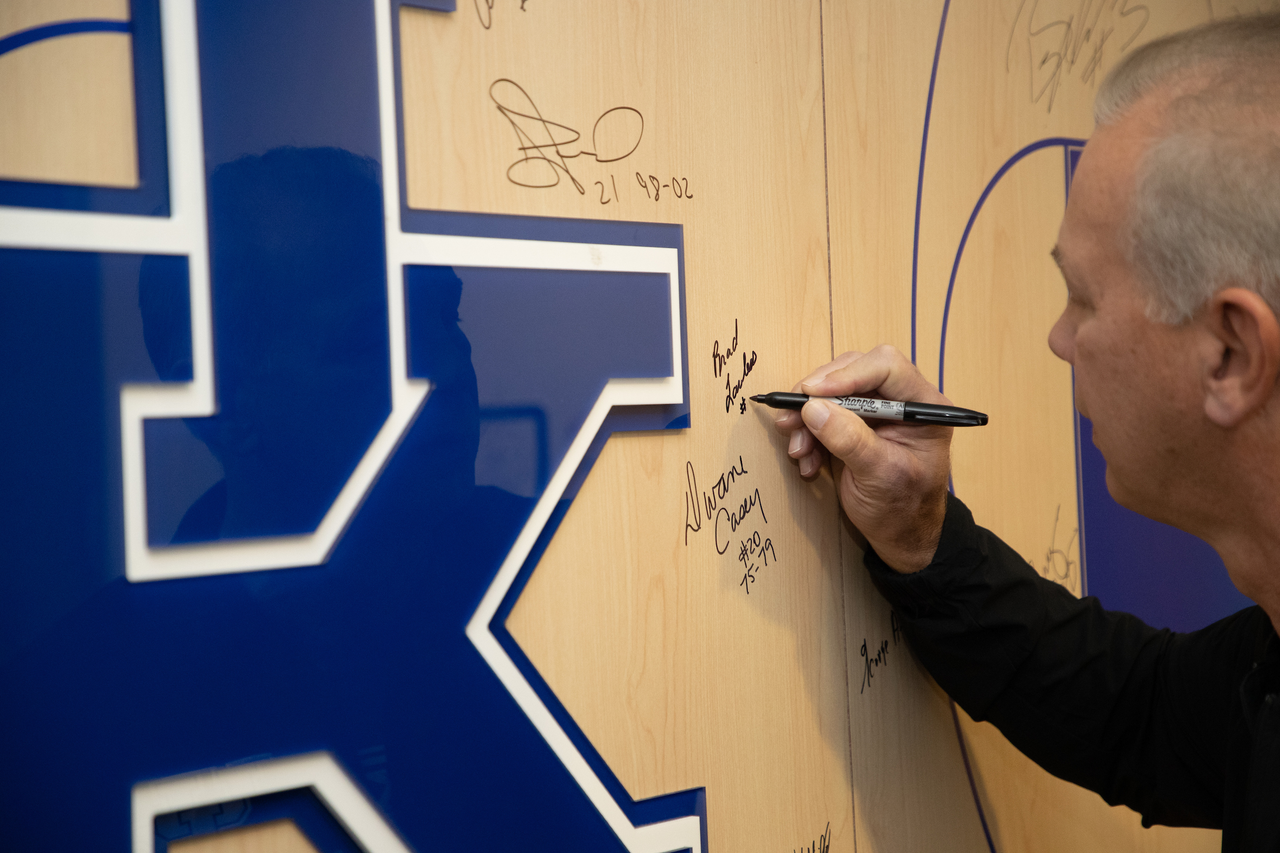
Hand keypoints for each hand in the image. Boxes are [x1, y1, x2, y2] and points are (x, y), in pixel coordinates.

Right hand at [773, 346, 952, 572]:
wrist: (899, 537)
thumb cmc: (903, 510)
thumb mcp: (880, 476)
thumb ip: (850, 440)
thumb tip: (813, 408)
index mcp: (922, 407)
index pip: (887, 367)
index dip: (848, 374)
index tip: (813, 393)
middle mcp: (899, 401)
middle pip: (853, 372)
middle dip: (818, 396)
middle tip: (791, 417)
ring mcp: (875, 413)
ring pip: (832, 392)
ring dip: (806, 418)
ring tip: (797, 449)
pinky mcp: (853, 425)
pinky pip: (822, 414)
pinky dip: (807, 434)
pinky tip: (805, 461)